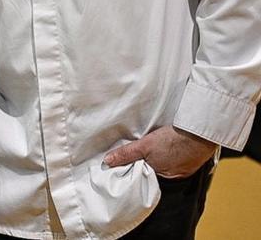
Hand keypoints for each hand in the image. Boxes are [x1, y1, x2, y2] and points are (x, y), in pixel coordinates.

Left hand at [103, 125, 217, 178]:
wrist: (200, 132)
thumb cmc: (173, 140)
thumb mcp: (145, 145)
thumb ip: (127, 154)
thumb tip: (108, 161)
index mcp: (162, 177)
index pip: (144, 176)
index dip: (135, 168)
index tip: (128, 162)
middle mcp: (174, 177)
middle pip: (154, 171)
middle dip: (147, 163)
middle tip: (141, 152)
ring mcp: (185, 170)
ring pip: (166, 165)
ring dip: (160, 158)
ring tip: (155, 148)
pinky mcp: (192, 160)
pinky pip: (177, 160)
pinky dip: (171, 154)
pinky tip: (168, 146)